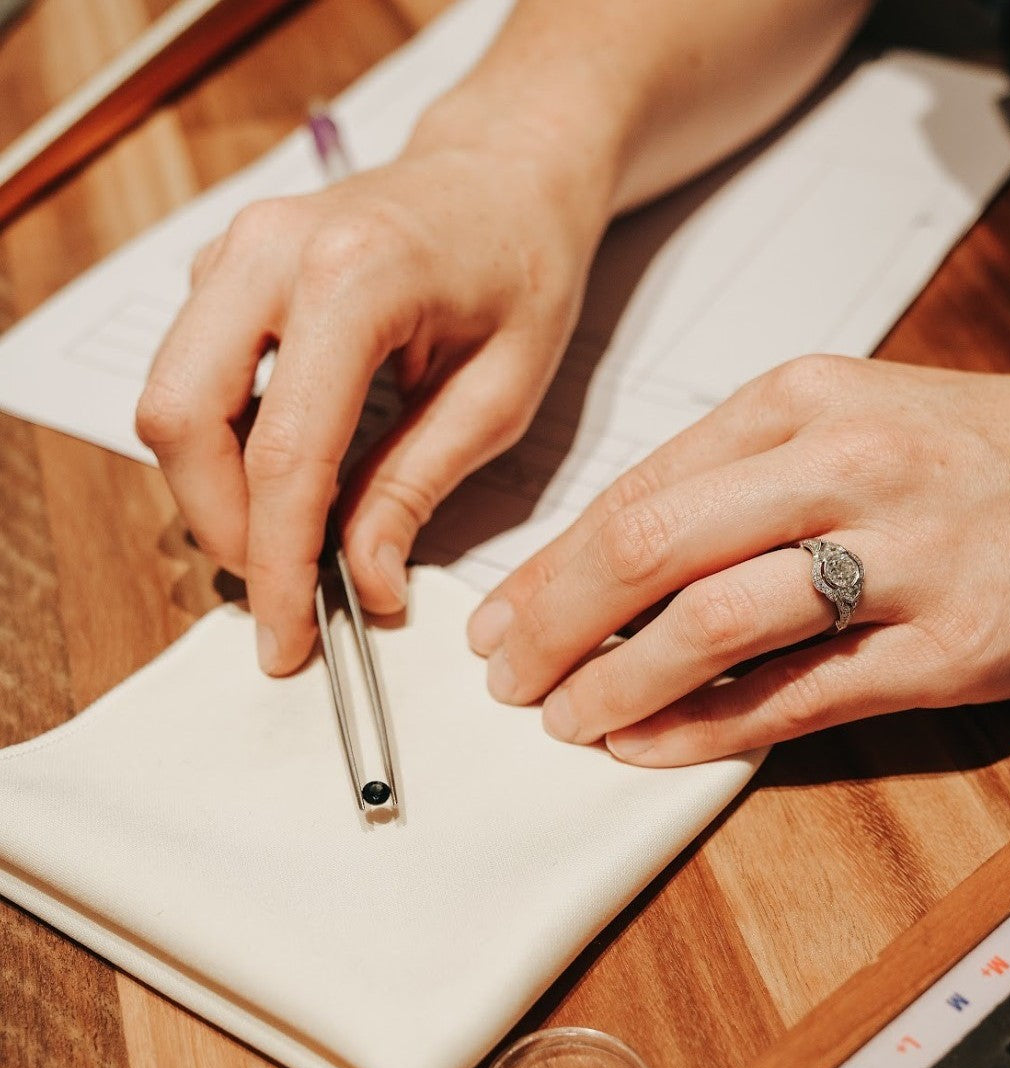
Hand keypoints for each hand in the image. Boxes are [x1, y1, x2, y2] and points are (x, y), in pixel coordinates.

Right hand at [136, 122, 605, 674]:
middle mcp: (269, 250)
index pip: (285, 452)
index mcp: (353, 276)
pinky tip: (284, 483)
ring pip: (171, 399)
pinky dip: (222, 445)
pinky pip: (191, 373)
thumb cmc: (524, 268)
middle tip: (282, 594)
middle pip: (182, 420)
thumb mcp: (500, 394)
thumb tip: (362, 581)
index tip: (290, 635)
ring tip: (288, 545)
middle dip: (223, 528)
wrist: (506, 175)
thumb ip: (418, 487)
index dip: (280, 561)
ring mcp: (235, 249)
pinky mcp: (227, 266)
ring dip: (215, 490)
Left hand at [467, 356, 1009, 764]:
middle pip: (649, 548)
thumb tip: (626, 551)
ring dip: (616, 681)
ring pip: (710, 624)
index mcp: (803, 399)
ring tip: (565, 718)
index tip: (504, 614)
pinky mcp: (945, 645)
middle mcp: (842, 465)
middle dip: (553, 623)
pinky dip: (704, 729)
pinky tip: (649, 746)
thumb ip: (740, 477)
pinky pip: (795, 696)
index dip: (552, 564)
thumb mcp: (856, 419)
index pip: (636, 489)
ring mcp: (899, 556)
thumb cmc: (991, 452)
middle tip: (505, 674)